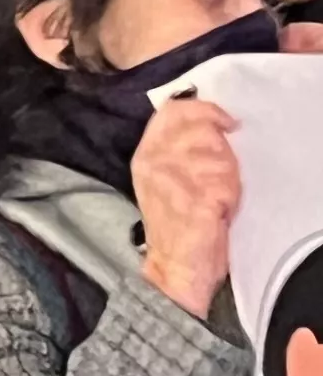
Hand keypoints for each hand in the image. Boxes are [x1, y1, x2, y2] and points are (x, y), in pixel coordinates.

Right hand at [136, 92, 243, 318]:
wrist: (176, 266)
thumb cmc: (175, 221)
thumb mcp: (165, 175)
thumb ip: (178, 147)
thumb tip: (209, 122)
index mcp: (145, 154)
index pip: (173, 111)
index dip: (205, 110)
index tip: (226, 123)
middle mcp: (154, 162)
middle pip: (202, 129)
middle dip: (221, 147)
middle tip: (222, 170)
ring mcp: (173, 181)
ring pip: (219, 155)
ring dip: (228, 174)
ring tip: (220, 193)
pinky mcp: (196, 202)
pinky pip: (227, 185)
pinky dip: (231, 197)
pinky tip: (222, 208)